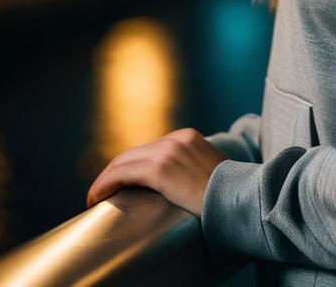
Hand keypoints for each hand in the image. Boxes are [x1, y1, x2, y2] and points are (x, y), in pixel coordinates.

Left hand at [85, 128, 227, 217]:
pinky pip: (121, 174)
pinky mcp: (160, 168)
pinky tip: (96, 198)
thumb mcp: (208, 172)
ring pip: (123, 161)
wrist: (240, 197)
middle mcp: (176, 139)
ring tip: (96, 197)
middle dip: (115, 172)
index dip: (131, 166)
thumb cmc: (227, 193)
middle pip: (133, 152)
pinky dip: (104, 185)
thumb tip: (178, 186)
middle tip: (103, 192)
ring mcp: (168, 151)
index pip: (150, 149)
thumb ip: (190, 169)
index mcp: (188, 137)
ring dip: (105, 179)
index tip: (121, 184)